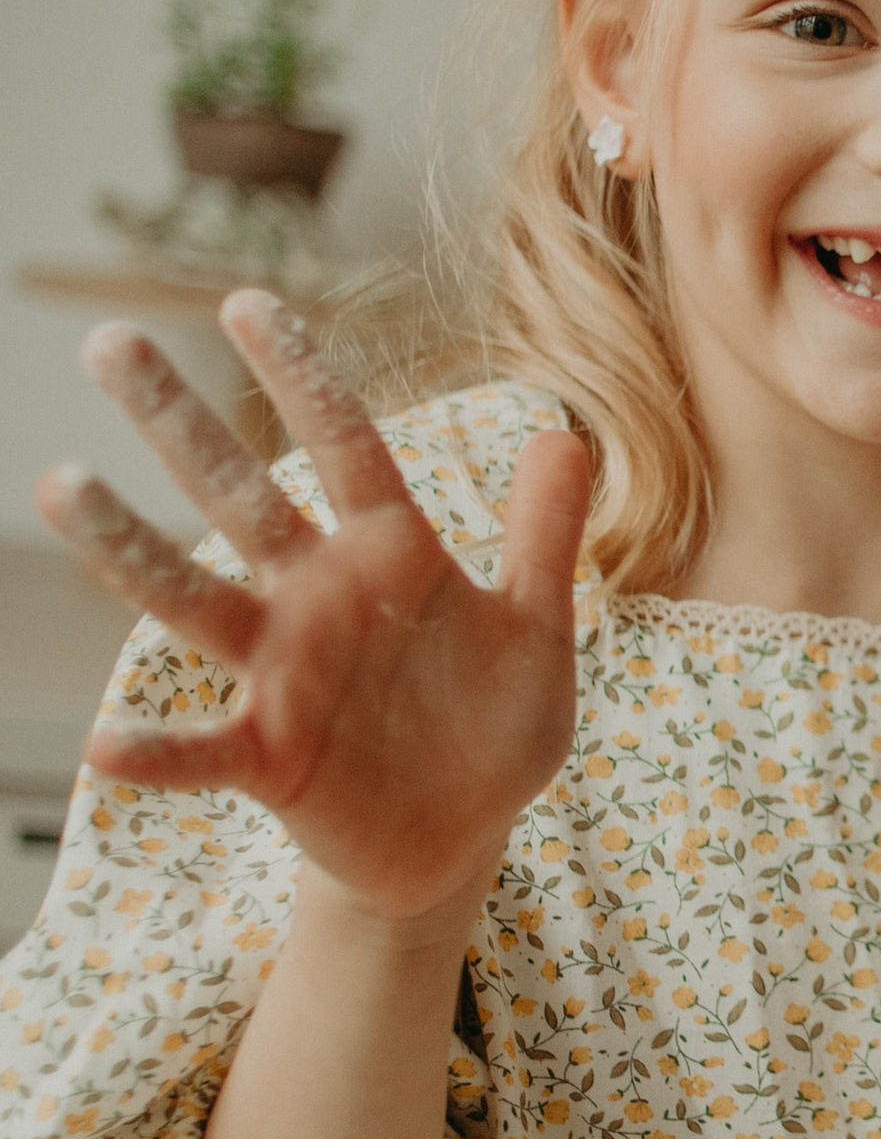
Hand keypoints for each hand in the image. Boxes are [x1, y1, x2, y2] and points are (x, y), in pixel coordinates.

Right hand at [39, 296, 590, 931]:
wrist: (465, 836)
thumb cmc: (494, 726)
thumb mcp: (537, 630)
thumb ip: (544, 536)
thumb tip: (564, 432)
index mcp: (389, 556)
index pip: (343, 445)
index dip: (302, 376)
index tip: (246, 302)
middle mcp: (317, 598)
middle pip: (239, 496)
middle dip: (176, 422)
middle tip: (106, 343)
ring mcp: (283, 674)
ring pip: (192, 599)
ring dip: (128, 547)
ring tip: (59, 482)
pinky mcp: (268, 756)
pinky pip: (203, 750)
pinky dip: (158, 751)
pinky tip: (104, 744)